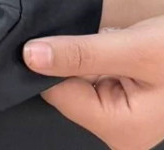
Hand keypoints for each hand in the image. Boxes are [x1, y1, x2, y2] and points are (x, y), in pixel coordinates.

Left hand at [23, 15, 163, 149]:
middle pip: (66, 87)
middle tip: (99, 37)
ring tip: (110, 39)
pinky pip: (92, 73)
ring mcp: (121, 114)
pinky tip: (112, 42)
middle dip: (71, 57)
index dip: (50, 61)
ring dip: (84, 54)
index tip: (53, 33)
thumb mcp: (134, 47)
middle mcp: (118, 129)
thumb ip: (80, 53)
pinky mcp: (123, 97)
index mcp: (120, 129)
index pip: (58, 93)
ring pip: (76, 77)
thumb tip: (30, 56)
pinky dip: (96, 54)